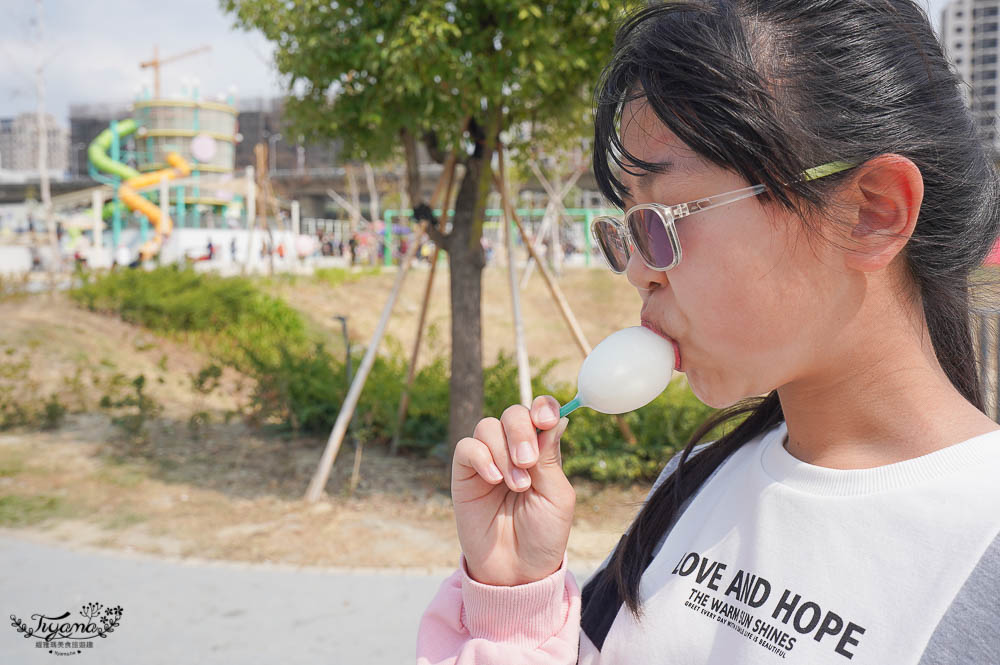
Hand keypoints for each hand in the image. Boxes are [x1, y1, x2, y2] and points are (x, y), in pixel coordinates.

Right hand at [451, 395, 574, 585]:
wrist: (517, 571)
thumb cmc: (543, 535)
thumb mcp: (556, 497)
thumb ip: (551, 458)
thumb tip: (558, 418)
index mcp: (542, 451)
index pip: (539, 413)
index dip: (542, 407)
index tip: (546, 418)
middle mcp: (514, 450)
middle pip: (513, 414)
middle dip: (521, 432)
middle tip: (528, 462)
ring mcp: (488, 460)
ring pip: (488, 426)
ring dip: (504, 451)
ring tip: (515, 485)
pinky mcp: (465, 475)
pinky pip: (467, 447)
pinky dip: (481, 457)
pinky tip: (494, 479)